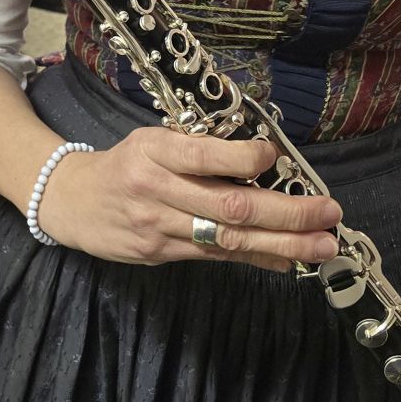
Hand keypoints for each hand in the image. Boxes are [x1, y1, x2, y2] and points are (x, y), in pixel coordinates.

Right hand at [41, 128, 340, 271]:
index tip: (276, 156)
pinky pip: (215, 257)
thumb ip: (199, 151)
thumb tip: (264, 163)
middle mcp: (155, 189)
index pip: (204, 155)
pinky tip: (288, 260)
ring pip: (228, 239)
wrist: (71, 201)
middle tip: (329, 213)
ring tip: (322, 245)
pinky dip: (255, 258)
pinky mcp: (159, 254)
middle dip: (286, 213)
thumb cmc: (124, 164)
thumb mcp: (152, 140)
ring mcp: (157, 226)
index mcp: (154, 150)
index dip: (245, 159)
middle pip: (229, 206)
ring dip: (282, 244)